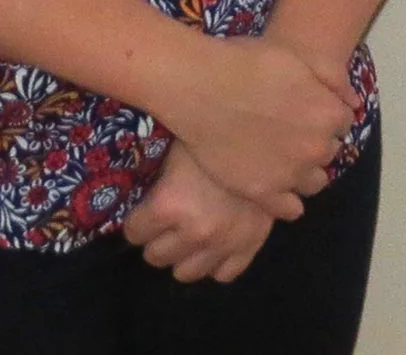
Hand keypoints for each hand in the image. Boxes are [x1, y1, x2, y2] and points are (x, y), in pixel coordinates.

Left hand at [123, 142, 274, 283]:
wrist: (271, 133)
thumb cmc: (214, 131)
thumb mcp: (179, 146)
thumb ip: (158, 175)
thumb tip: (141, 188)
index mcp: (168, 204)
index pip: (134, 232)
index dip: (139, 219)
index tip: (147, 210)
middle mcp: (194, 230)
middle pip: (155, 256)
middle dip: (158, 239)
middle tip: (168, 221)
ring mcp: (223, 244)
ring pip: (185, 273)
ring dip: (184, 255)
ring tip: (192, 232)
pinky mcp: (250, 247)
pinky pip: (224, 274)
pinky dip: (217, 262)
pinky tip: (217, 241)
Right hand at [156, 33, 353, 213]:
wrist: (203, 87)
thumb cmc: (250, 63)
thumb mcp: (300, 56)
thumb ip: (333, 77)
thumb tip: (353, 103)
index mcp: (329, 114)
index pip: (342, 122)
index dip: (324, 114)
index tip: (305, 109)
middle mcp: (317, 149)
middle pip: (328, 152)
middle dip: (315, 141)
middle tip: (289, 131)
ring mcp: (291, 175)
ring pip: (314, 182)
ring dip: (306, 172)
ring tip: (283, 159)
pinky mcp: (263, 194)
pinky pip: (290, 209)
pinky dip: (288, 201)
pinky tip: (275, 185)